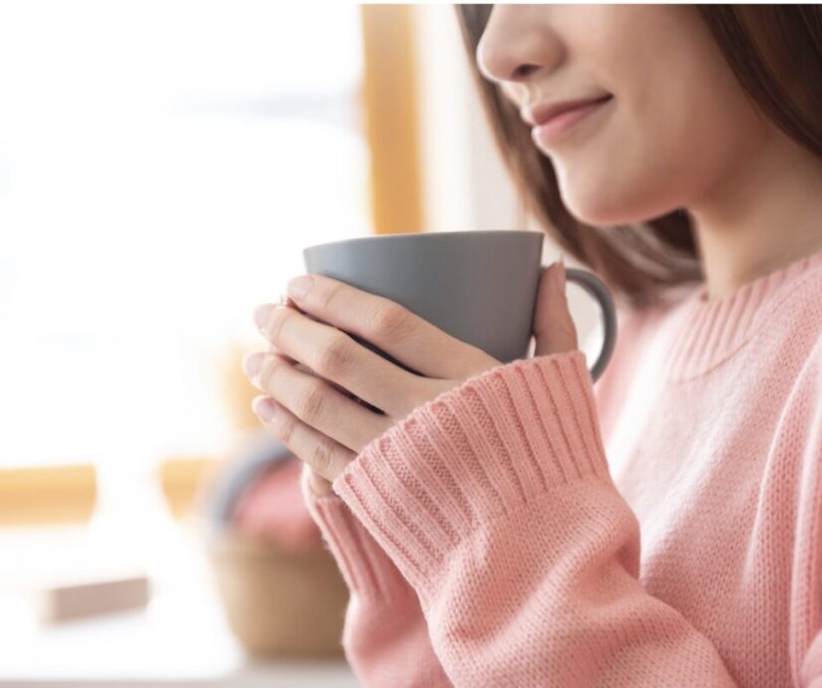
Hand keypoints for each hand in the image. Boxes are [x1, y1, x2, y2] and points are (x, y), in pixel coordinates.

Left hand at [242, 258, 576, 495]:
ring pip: (318, 406)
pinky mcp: (379, 496)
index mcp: (469, 377)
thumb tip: (551, 267)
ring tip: (255, 357)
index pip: (386, 322)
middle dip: (290, 329)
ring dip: (277, 376)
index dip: (334, 298)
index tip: (299, 282)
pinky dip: (287, 426)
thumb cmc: (558, 463)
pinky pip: (318, 454)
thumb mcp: (565, 386)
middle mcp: (424, 413)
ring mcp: (396, 458)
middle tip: (263, 310)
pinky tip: (267, 407)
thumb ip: (555, 323)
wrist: (541, 555)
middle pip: (339, 359)